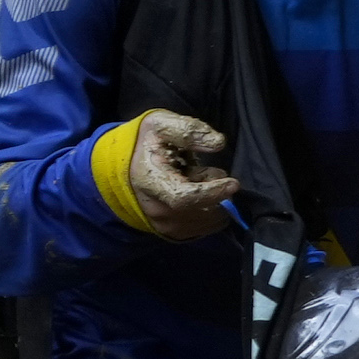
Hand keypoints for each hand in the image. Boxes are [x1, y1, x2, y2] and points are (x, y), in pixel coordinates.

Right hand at [120, 109, 239, 243]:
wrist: (126, 168)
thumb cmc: (145, 145)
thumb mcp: (161, 125)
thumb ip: (188, 131)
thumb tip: (218, 143)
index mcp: (150, 182)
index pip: (184, 198)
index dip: (212, 193)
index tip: (232, 183)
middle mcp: (156, 209)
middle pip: (201, 211)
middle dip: (218, 192)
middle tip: (209, 172)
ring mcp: (164, 224)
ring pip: (208, 221)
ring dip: (217, 202)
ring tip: (199, 182)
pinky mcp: (173, 233)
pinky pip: (207, 228)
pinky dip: (214, 212)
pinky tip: (201, 196)